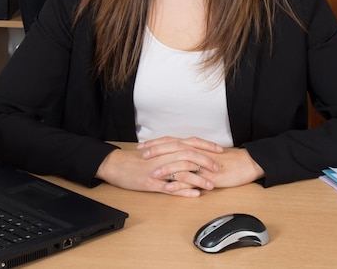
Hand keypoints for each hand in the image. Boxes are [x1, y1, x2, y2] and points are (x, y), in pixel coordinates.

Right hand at [95, 137, 221, 196]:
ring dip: (198, 178)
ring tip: (211, 185)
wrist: (117, 164)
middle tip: (217, 169)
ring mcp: (159, 169)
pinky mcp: (153, 183)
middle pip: (190, 155)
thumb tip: (189, 152)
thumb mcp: (156, 150)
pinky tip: (195, 195)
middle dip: (206, 162)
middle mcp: (164, 155)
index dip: (206, 146)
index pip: (191, 142)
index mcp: (166, 146)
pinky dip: (185, 191)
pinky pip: (171, 188)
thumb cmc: (137, 159)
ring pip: (183, 172)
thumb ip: (172, 150)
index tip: (220, 150)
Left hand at [139, 137, 263, 191]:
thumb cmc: (227, 162)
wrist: (245, 164)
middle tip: (142, 154)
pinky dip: (181, 182)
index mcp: (195, 147)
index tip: (143, 146)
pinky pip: (193, 178)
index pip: (173, 142)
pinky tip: (171, 186)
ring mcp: (203, 162)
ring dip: (167, 167)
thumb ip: (192, 156)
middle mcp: (197, 151)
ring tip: (153, 173)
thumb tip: (178, 158)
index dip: (157, 143)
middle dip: (157, 150)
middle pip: (174, 148)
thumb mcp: (206, 156)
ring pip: (182, 162)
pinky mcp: (209, 174)